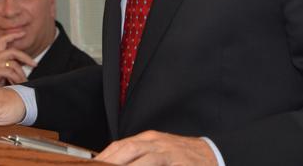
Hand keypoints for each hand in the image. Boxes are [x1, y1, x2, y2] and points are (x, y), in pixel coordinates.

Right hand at [0, 32, 36, 88]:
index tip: (23, 33)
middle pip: (13, 51)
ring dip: (21, 74)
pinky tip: (17, 85)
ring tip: (23, 82)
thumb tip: (25, 63)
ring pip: (13, 64)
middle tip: (35, 64)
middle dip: (26, 57)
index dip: (13, 35)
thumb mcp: (2, 73)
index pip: (3, 40)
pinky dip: (16, 79)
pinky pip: (10, 72)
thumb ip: (10, 65)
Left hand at [95, 130, 216, 164]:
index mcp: (148, 139)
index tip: (91, 165)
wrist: (211, 155)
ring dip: (126, 165)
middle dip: (109, 161)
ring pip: (143, 157)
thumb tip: (114, 163)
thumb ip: (139, 158)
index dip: (104, 157)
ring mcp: (168, 152)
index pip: (120, 146)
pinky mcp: (179, 162)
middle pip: (127, 149)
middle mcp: (156, 142)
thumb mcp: (158, 154)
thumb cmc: (181, 158)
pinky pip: (158, 165)